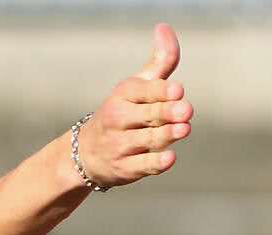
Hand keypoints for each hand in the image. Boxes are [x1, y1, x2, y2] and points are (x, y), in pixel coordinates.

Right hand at [66, 24, 192, 189]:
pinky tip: (169, 158)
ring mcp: (120, 146)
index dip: (161, 92)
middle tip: (186, 110)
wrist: (86, 154)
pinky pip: (141, 166)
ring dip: (165, 135)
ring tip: (184, 129)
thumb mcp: (137, 87)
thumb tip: (164, 27)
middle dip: (166, 112)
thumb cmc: (122, 113)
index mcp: (123, 95)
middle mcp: (118, 119)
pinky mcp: (124, 169)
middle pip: (147, 115)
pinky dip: (154, 163)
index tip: (178, 90)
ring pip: (146, 139)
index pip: (144, 91)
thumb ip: (159, 62)